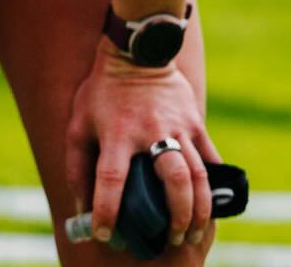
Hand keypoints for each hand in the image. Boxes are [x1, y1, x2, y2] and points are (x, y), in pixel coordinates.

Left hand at [65, 40, 218, 247]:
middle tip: (171, 240)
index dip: (107, 211)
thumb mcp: (78, 123)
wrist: (137, 51)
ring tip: (192, 232)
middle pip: (173, 180)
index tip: (105, 234)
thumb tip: (82, 207)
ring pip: (197, 173)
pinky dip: (213, 183)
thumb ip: (77, 165)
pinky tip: (210, 204)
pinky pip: (210, 156)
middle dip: (176, 217)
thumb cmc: (103, 92)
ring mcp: (177, 125)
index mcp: (117, 134)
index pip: (110, 180)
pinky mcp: (194, 120)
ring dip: (198, 209)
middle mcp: (150, 131)